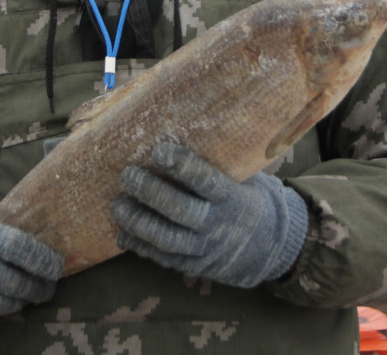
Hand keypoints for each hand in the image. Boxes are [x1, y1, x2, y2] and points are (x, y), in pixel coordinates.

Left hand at [111, 141, 307, 287]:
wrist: (268, 247)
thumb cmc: (245, 199)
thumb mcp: (244, 179)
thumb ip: (219, 162)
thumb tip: (189, 119)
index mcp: (233, 198)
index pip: (207, 181)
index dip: (183, 166)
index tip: (158, 150)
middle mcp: (220, 225)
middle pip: (182, 210)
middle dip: (151, 193)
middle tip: (127, 175)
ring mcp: (207, 249)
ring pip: (168, 238)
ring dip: (138, 222)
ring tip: (117, 205)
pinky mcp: (195, 266)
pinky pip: (164, 259)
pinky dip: (140, 246)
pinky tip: (122, 232)